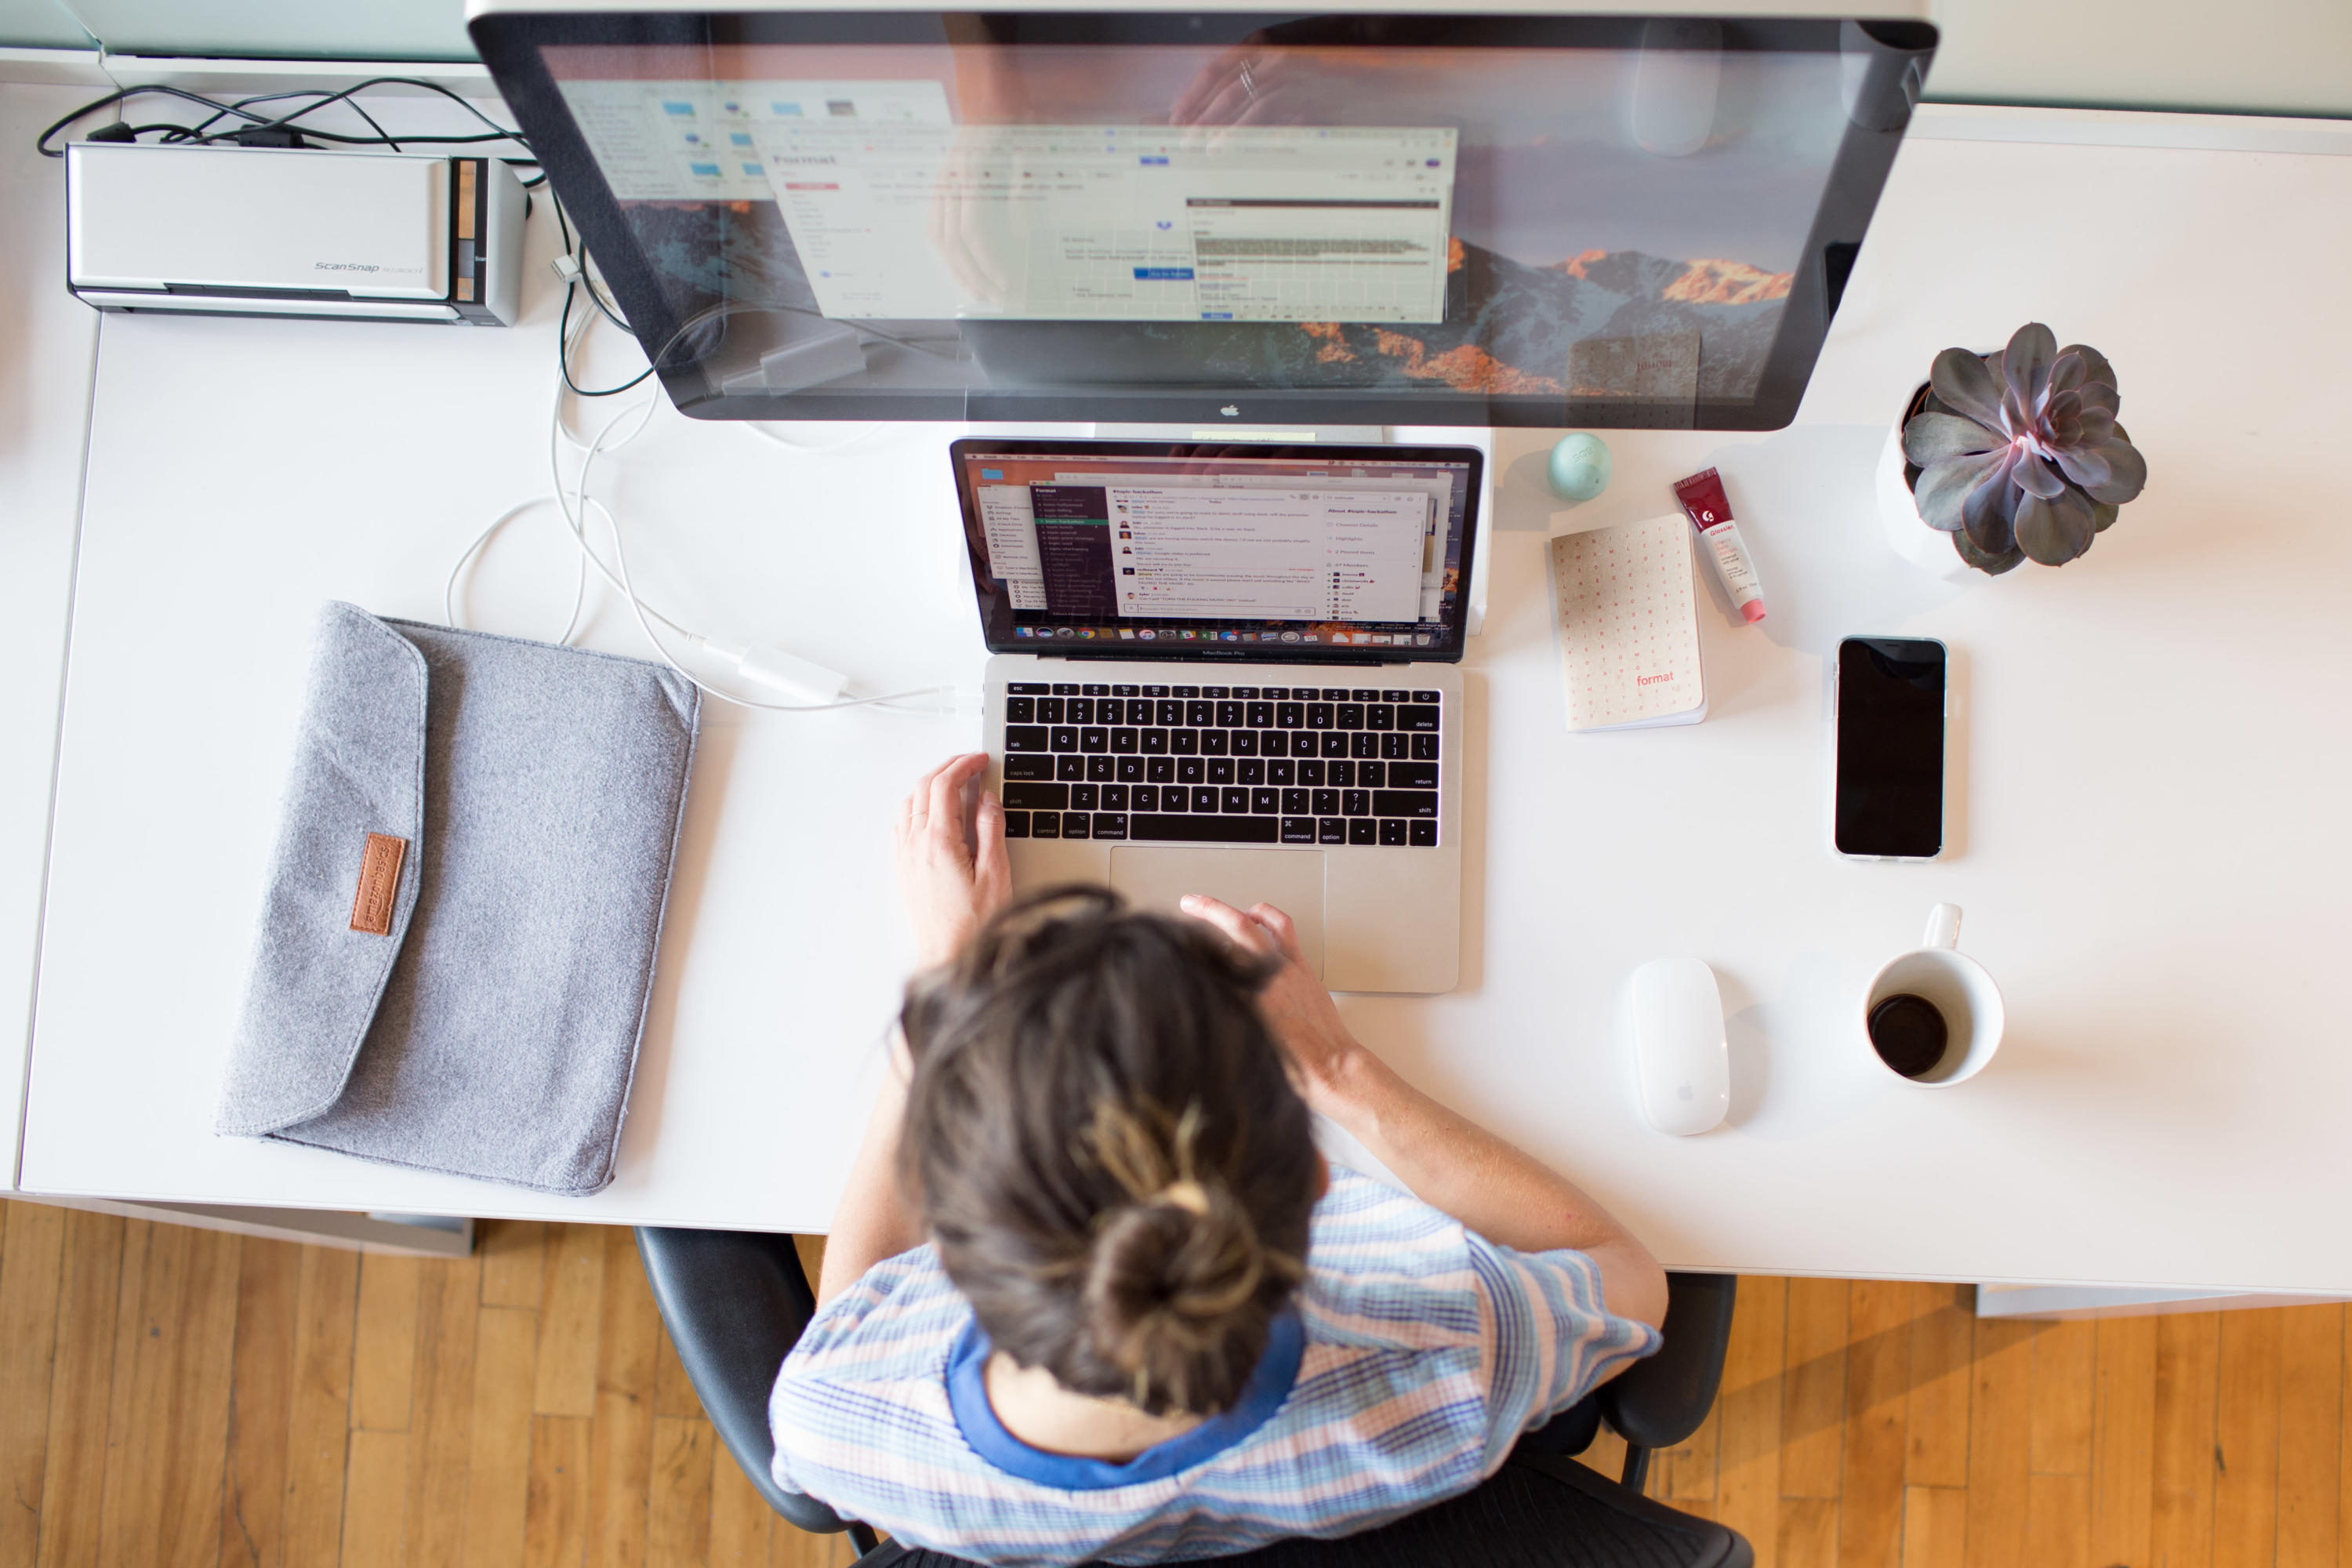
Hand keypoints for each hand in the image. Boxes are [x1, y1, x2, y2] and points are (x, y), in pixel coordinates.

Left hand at [895, 754, 1009, 967]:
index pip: (945, 786)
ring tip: (953, 783)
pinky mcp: (903, 868)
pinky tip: (931, 813)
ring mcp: (906, 856)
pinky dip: (917, 806)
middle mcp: (916, 845)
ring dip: (930, 785)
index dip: (963, 766)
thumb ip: (991, 830)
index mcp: (940, 841)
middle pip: (924, 788)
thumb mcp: (996, 874)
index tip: (979, 760)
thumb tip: (986, 800)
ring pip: (910, 803)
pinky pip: (903, 824)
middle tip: (969, 765)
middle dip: (947, 769)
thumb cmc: (975, 924)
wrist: (950, 956)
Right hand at [1178, 894, 1366, 1116]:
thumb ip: (1224, 1012)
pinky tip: (1260, 921)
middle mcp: (1268, 973)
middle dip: (1208, 909)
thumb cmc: (1291, 1066)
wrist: (1329, 1067)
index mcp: (1249, 994)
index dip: (1191, 942)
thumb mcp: (1244, 1043)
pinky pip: (1284, 931)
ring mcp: (1288, 967)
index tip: (1176, 936)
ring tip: (1225, 909)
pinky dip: (1269, 919)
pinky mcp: (1303, 968)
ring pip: (1261, 923)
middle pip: (1233, 927)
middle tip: (1189, 902)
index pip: (1212, 954)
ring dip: (1240, 910)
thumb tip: (1207, 992)